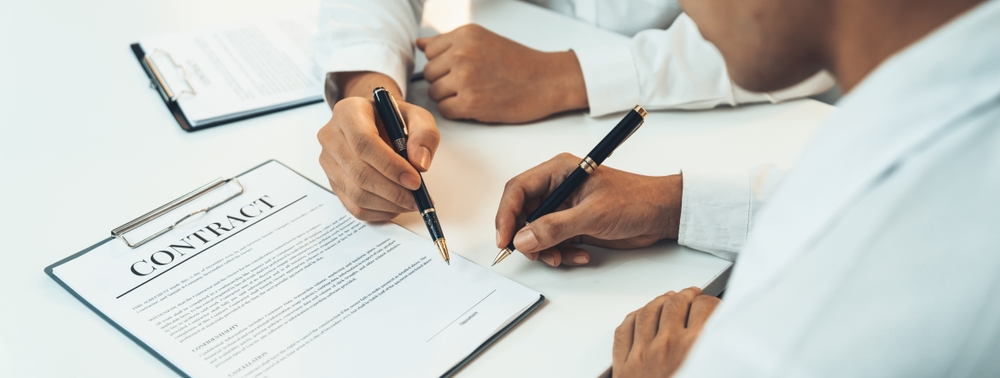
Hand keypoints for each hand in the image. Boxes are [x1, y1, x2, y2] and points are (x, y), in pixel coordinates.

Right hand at [317, 72, 439, 220]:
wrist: (373, 122)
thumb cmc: (393, 119)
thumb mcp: (417, 116)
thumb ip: (424, 135)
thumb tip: (419, 164)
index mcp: (349, 113)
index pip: (364, 143)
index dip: (390, 166)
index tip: (415, 180)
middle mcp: (331, 137)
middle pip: (360, 173)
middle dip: (393, 191)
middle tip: (418, 198)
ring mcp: (329, 162)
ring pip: (356, 194)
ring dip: (388, 204)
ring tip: (411, 202)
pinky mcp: (333, 182)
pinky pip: (353, 206)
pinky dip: (379, 212)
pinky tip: (396, 206)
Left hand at [416, 24, 587, 122]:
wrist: (547, 81)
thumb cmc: (518, 62)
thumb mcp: (483, 40)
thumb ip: (450, 42)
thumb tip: (420, 44)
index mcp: (465, 35)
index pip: (429, 51)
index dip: (442, 63)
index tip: (459, 68)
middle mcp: (463, 53)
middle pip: (429, 73)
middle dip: (444, 81)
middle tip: (468, 83)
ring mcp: (466, 78)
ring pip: (434, 92)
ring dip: (449, 97)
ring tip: (472, 93)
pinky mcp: (471, 103)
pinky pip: (445, 110)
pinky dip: (456, 111)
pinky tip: (474, 105)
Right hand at [495, 153, 682, 266]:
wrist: (662, 215)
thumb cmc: (635, 201)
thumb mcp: (593, 215)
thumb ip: (555, 227)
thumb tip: (523, 238)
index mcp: (558, 171)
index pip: (517, 190)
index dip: (506, 214)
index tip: (505, 239)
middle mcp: (557, 187)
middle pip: (522, 213)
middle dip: (526, 237)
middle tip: (534, 254)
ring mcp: (564, 208)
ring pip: (535, 233)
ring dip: (545, 250)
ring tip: (563, 258)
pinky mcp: (572, 225)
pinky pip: (553, 243)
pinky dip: (561, 253)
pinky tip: (581, 255)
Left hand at [612, 287, 720, 377]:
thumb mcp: (708, 370)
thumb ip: (712, 346)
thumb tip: (719, 334)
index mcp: (692, 348)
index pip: (703, 308)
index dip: (709, 302)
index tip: (710, 304)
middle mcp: (665, 346)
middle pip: (674, 303)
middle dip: (686, 295)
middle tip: (691, 295)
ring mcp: (641, 353)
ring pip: (648, 311)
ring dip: (659, 301)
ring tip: (667, 299)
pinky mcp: (624, 366)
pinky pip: (624, 330)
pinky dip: (633, 319)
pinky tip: (640, 317)